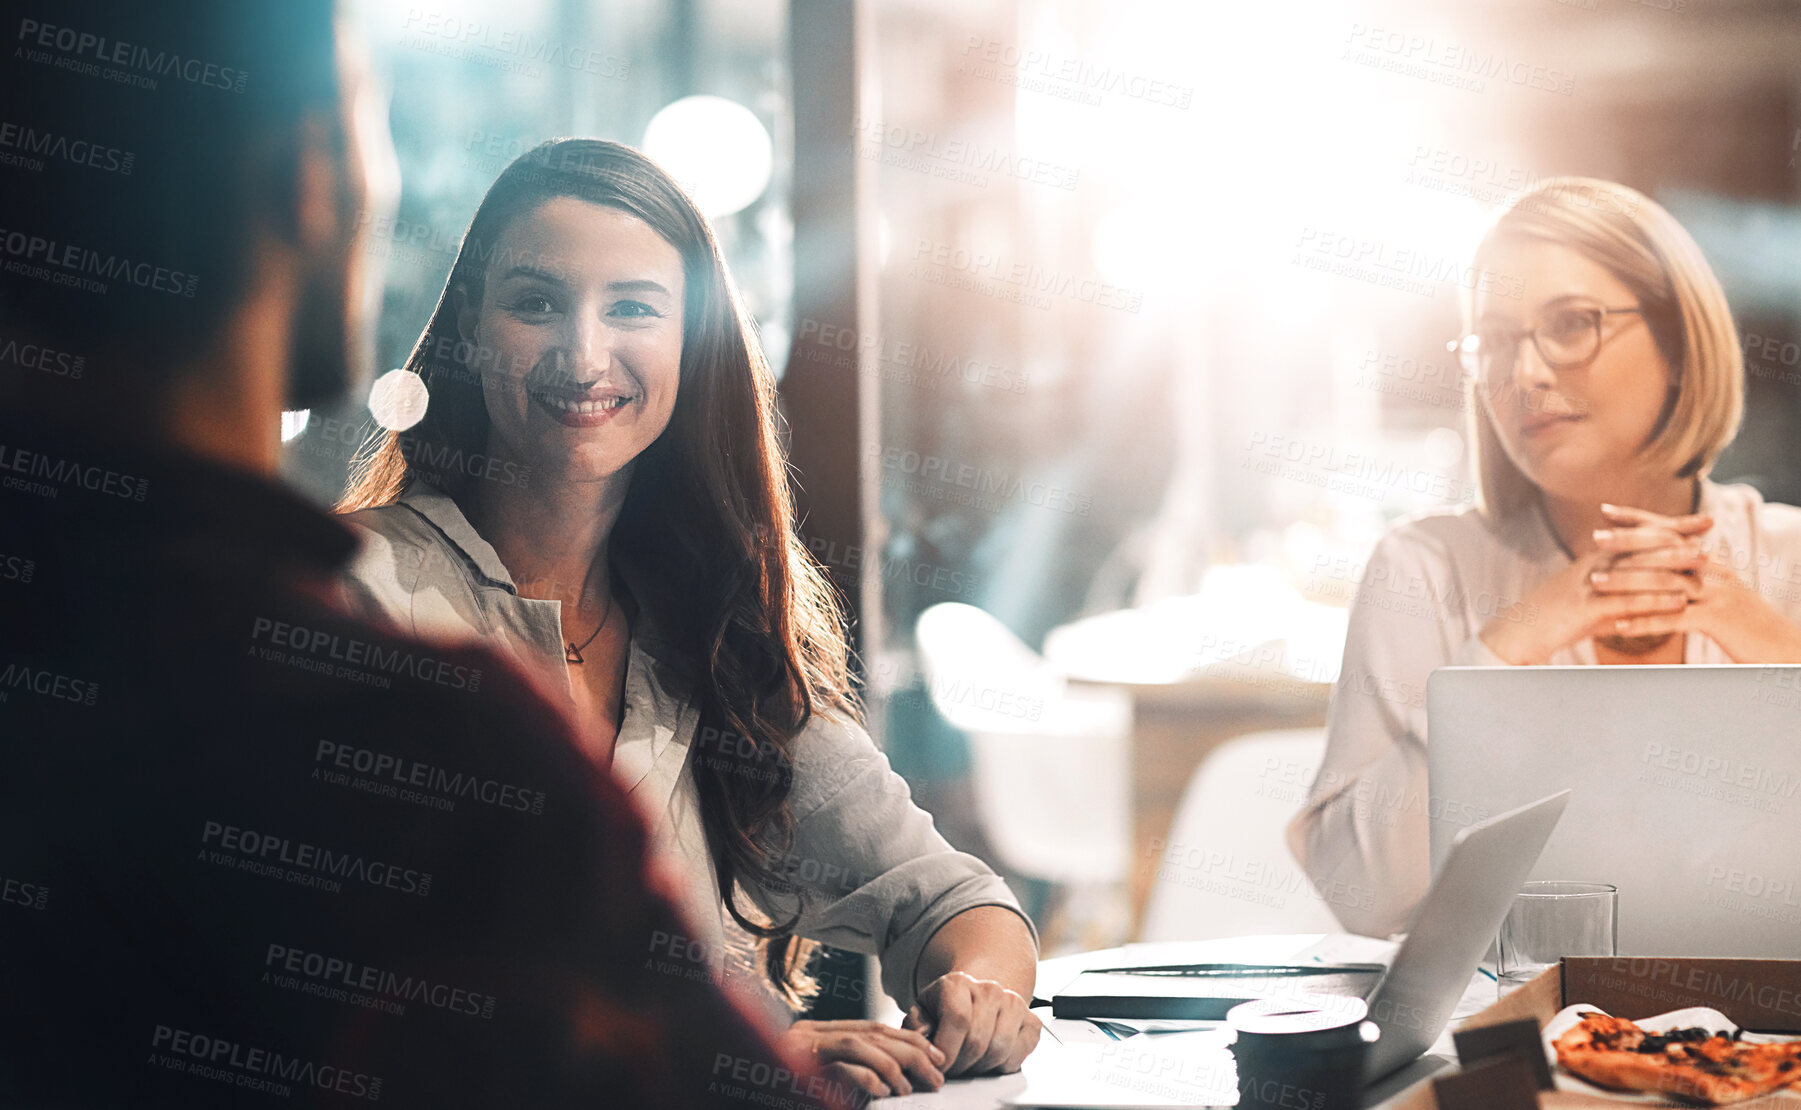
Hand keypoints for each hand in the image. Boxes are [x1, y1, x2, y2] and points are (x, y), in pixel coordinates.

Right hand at [777, 1019, 945, 1098]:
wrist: (737, 1095)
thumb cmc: (785, 1094)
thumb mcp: (823, 1084)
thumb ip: (849, 1074)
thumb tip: (896, 1079)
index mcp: (818, 1035)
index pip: (872, 1028)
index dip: (908, 1040)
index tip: (935, 1056)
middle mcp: (809, 1035)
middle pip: (872, 1033)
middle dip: (911, 1052)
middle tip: (937, 1073)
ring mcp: (799, 1048)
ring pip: (859, 1042)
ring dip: (892, 1065)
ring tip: (910, 1088)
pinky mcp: (795, 1067)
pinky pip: (838, 1063)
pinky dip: (865, 1076)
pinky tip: (883, 1092)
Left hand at [904, 971, 1041, 1077]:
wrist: (975, 998)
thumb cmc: (947, 1008)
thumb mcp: (923, 1012)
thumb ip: (917, 1027)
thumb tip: (927, 1046)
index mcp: (959, 983)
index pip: (958, 1019)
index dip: (948, 1049)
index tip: (940, 1066)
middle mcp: (990, 990)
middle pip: (978, 1040)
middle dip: (961, 1064)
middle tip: (952, 1069)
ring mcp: (1014, 1004)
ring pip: (999, 1050)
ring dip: (980, 1066)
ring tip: (968, 1063)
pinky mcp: (1032, 1022)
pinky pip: (1019, 1054)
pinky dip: (1002, 1065)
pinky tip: (989, 1059)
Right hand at [1479, 510, 1698, 664]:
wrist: (1519, 632)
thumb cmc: (1556, 618)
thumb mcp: (1591, 599)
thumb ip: (1620, 594)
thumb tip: (1648, 597)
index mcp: (1596, 559)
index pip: (1639, 535)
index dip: (1673, 526)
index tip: (1705, 521)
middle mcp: (1594, 565)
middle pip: (1640, 546)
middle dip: (1677, 539)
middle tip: (1708, 536)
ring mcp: (1590, 585)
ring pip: (1637, 569)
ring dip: (1673, 564)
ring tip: (1702, 562)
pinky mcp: (1587, 609)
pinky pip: (1626, 601)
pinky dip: (1655, 600)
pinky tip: (1679, 602)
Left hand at [1599, 506, 1800, 661]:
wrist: (1784, 649)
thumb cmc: (1747, 626)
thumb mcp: (1719, 595)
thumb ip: (1692, 578)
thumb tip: (1664, 567)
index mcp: (1711, 563)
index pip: (1671, 532)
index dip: (1640, 520)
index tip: (1607, 511)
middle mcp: (1714, 572)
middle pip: (1666, 549)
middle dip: (1628, 542)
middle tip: (1594, 538)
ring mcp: (1717, 594)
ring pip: (1665, 582)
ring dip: (1627, 582)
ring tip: (1595, 582)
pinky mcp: (1717, 620)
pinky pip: (1675, 619)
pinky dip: (1645, 621)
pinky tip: (1618, 625)